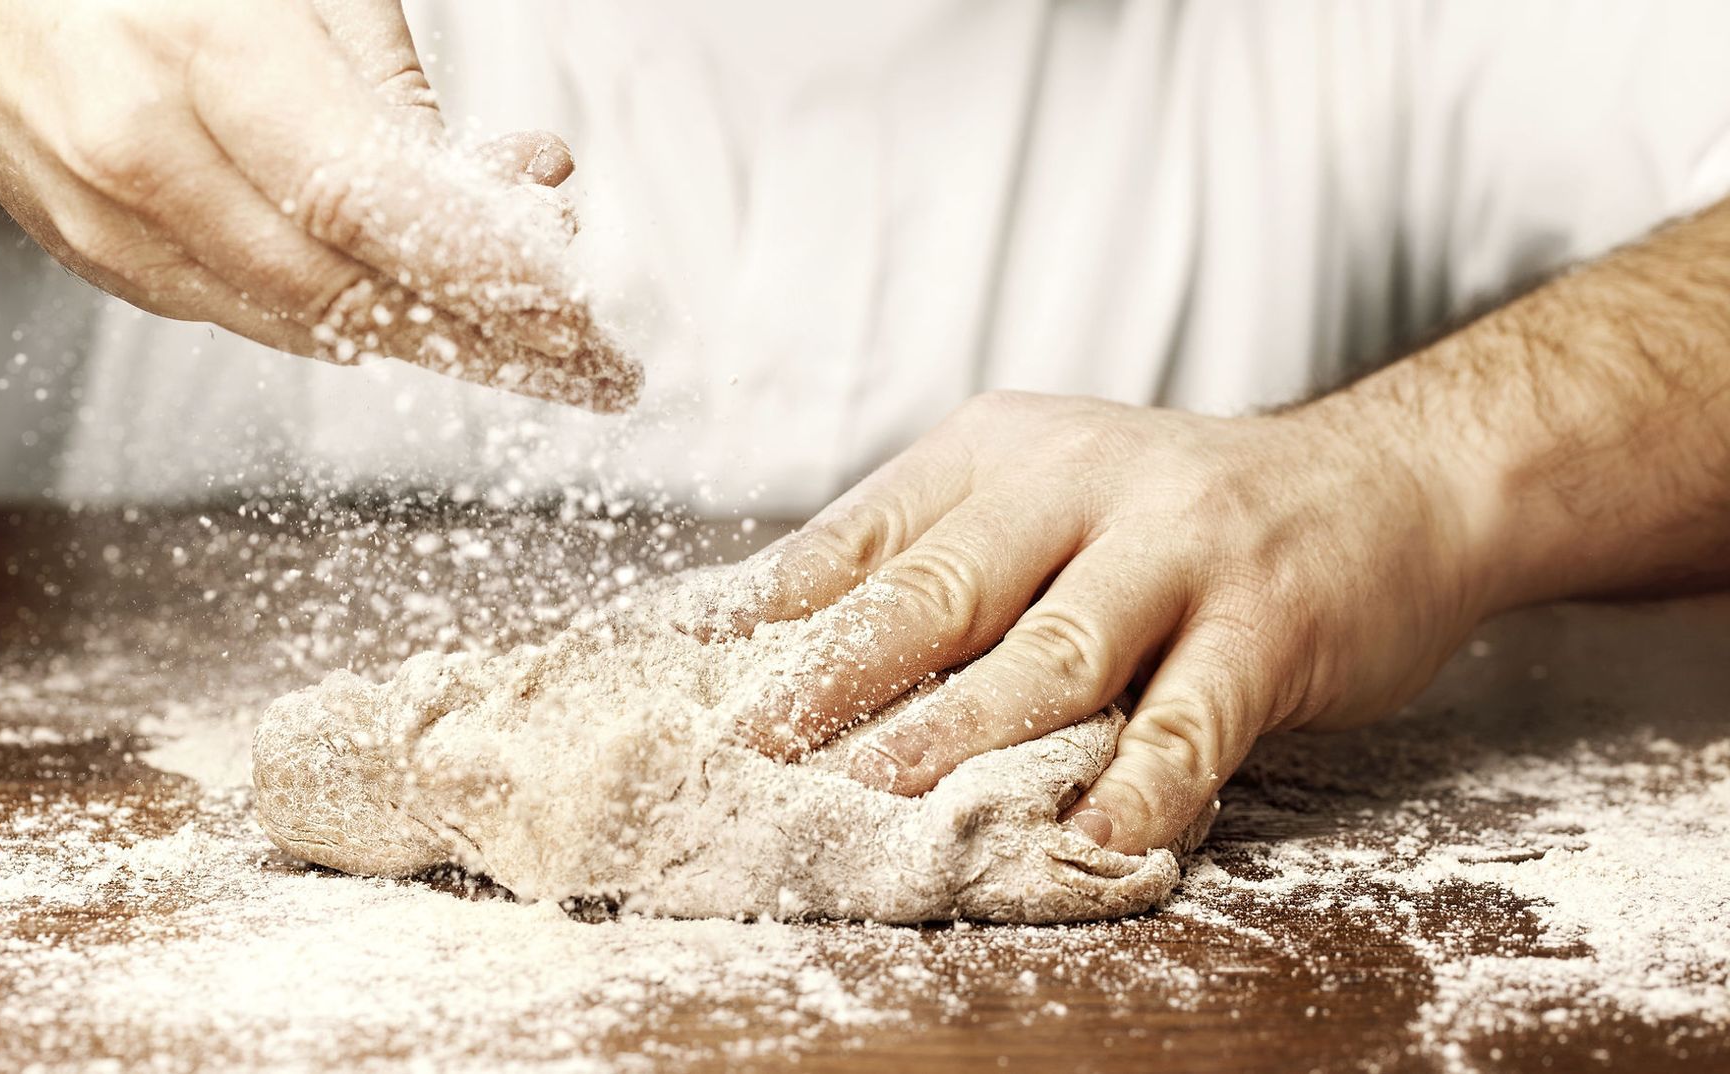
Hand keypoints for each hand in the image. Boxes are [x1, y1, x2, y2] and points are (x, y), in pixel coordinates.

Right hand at [0, 0, 637, 410]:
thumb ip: (395, 91)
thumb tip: (520, 192)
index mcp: (206, 55)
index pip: (377, 207)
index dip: (489, 276)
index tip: (579, 319)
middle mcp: (148, 154)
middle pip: (352, 292)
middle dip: (490, 338)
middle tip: (592, 369)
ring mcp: (115, 225)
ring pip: (311, 323)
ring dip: (436, 344)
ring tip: (537, 354)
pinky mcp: (110, 266)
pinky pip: (257, 320)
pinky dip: (352, 325)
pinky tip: (421, 318)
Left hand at [722, 391, 1491, 853]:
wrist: (1388, 480)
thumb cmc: (1180, 514)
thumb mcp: (1046, 491)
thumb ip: (936, 556)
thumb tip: (778, 650)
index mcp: (999, 451)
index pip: (858, 540)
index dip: (764, 621)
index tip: (680, 690)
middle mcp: (1079, 482)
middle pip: (933, 592)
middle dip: (827, 684)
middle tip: (741, 759)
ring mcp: (1179, 548)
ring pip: (1046, 655)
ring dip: (951, 739)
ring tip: (868, 804)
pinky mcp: (1268, 623)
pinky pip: (1190, 719)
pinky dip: (1138, 787)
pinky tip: (1091, 844)